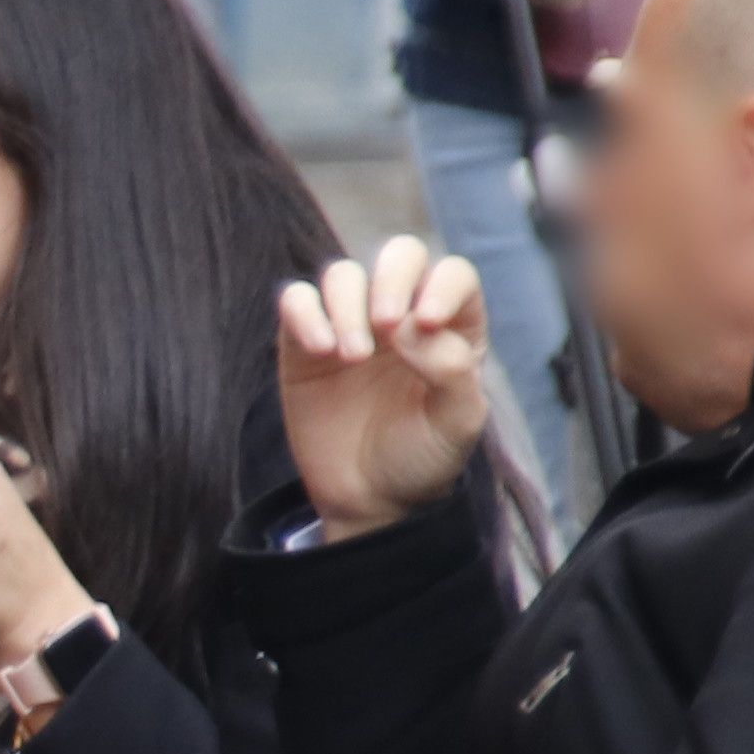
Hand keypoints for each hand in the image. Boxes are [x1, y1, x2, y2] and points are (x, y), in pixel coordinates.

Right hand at [277, 237, 493, 540]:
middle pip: (399, 255)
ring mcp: (351, 323)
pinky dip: (304, 313)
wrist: (367, 498)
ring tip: (352, 356)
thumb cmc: (422, 457)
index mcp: (451, 327)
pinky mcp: (304, 341)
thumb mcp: (457, 424)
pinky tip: (320, 349)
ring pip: (343, 275)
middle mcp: (402, 315)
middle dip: (392, 278)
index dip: (441, 286)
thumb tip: (413, 325)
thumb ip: (452, 370)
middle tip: (387, 325)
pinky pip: (295, 300)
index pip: (453, 275)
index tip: (427, 322)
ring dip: (347, 306)